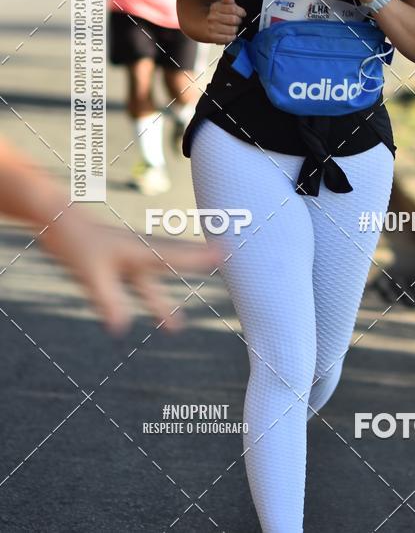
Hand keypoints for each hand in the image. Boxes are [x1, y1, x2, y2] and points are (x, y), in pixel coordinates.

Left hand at [41, 213, 222, 336]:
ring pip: (153, 281)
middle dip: (197, 264)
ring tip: (177, 327)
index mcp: (140, 252)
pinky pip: (137, 285)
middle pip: (174, 261)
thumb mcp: (90, 275)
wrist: (54, 221)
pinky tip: (143, 315)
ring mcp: (125, 260)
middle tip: (223, 261)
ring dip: (165, 300)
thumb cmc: (75, 243)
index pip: (177, 257)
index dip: (201, 259)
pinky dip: (147, 298)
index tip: (225, 254)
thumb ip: (108, 300)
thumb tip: (121, 328)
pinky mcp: (112, 266)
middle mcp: (138, 254)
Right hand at [206, 0, 246, 44]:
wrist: (199, 25)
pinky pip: (227, 38)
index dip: (240, 12)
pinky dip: (231, 37)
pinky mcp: (212, 37)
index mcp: (215, 7)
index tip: (242, 13)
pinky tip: (231, 35)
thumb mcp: (220, 6)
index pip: (233, 9)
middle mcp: (213, 17)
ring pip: (232, 30)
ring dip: (235, 30)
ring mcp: (212, 27)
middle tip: (237, 22)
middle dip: (238, 21)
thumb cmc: (214, 15)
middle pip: (234, 19)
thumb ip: (227, 1)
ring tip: (232, 28)